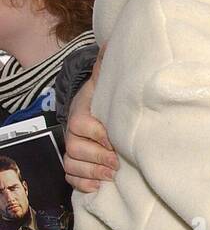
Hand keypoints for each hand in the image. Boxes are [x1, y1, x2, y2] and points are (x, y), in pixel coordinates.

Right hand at [63, 49, 116, 192]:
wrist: (96, 111)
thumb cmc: (105, 99)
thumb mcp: (106, 83)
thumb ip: (107, 67)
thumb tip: (111, 43)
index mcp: (81, 113)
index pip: (81, 124)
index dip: (97, 134)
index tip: (114, 141)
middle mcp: (73, 133)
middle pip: (76, 149)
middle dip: (97, 158)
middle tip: (118, 163)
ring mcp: (73, 150)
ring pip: (73, 165)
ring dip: (92, 173)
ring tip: (113, 175)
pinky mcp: (75, 165)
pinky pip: (71, 178)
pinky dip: (83, 184)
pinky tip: (99, 187)